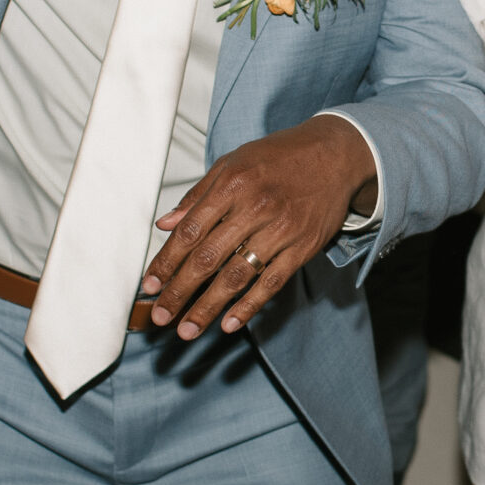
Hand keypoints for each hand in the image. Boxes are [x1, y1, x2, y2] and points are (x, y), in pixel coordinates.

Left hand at [140, 113, 375, 338]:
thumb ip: (198, 196)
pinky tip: (229, 324)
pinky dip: (249, 307)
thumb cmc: (279, 157)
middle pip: (208, 258)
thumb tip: (165, 224)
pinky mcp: (303, 248)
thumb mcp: (233, 163)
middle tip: (161, 315)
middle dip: (180, 291)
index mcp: (232, 184)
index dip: (166, 261)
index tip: (149, 285)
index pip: (190, 231)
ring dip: (208, 307)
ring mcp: (281, 230)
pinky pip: (271, 283)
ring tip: (188, 329)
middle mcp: (255, 208)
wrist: (335, 155)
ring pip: (237, 276)